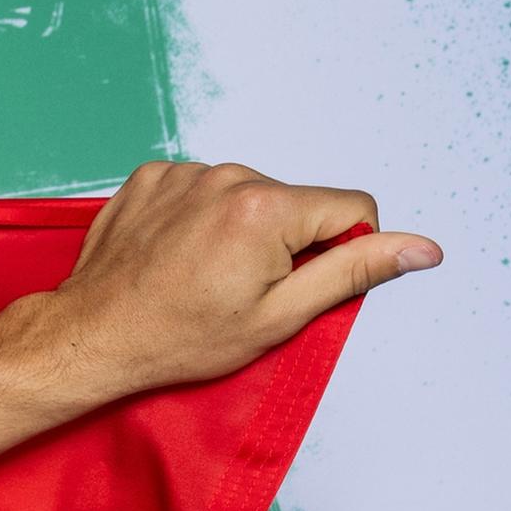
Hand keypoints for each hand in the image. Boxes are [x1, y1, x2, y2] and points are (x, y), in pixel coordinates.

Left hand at [34, 159, 440, 401]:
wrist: (90, 336)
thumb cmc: (177, 337)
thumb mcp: (280, 316)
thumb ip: (354, 273)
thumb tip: (420, 248)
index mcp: (267, 208)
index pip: (352, 210)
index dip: (339, 251)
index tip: (294, 283)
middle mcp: (227, 176)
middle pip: (297, 201)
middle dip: (285, 241)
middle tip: (238, 286)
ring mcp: (184, 173)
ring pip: (250, 194)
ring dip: (240, 228)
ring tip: (201, 272)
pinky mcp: (151, 176)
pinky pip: (201, 188)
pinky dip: (198, 216)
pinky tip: (175, 253)